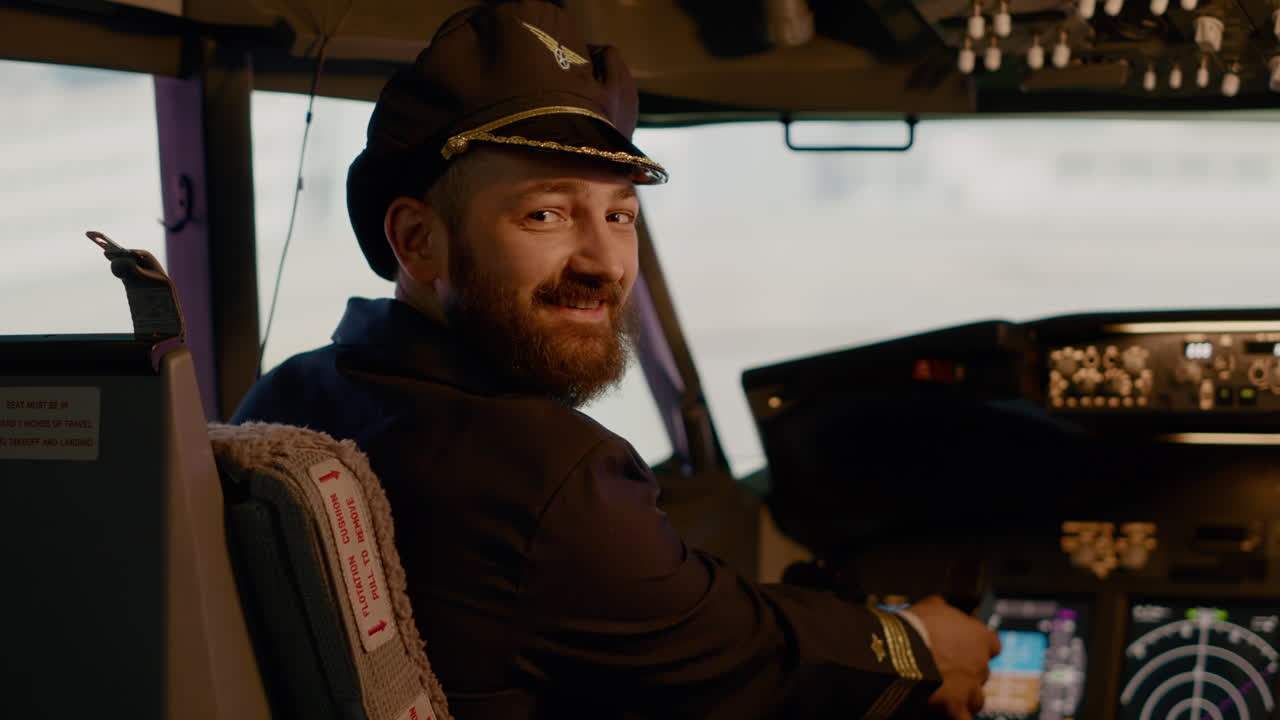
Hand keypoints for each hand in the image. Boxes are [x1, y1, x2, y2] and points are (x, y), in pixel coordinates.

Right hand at [908, 595, 1001, 719]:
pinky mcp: (957, 706)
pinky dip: (959, 716)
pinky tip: (952, 714)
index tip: (965, 647)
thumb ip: (944, 609)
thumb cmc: (914, 626)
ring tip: (943, 693)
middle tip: (945, 669)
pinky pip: (964, 718)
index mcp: (979, 636)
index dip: (977, 647)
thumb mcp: (931, 606)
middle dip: (967, 673)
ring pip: (977, 698)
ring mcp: (971, 687)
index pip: (991, 644)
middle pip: (982, 672)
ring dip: (964, 696)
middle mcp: (980, 662)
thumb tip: (942, 606)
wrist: (898, 650)